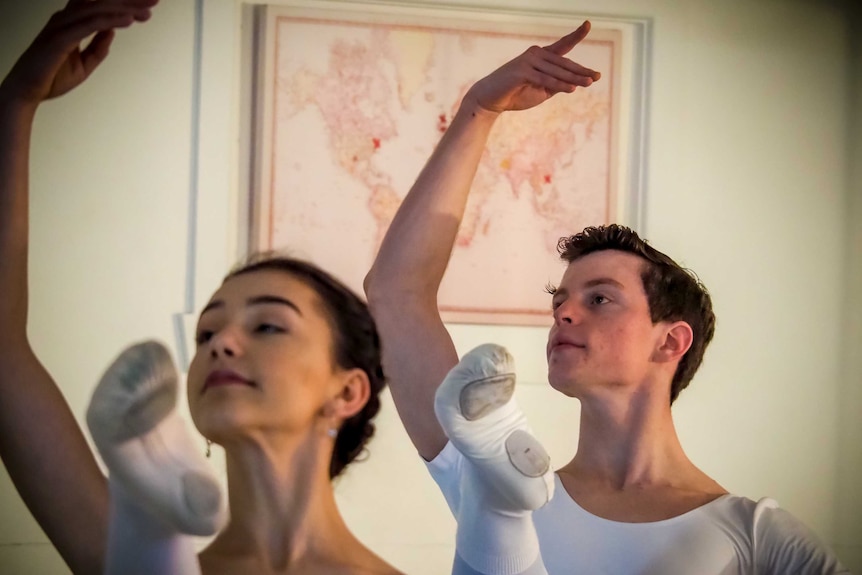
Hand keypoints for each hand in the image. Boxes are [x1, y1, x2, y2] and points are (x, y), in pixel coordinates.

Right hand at [0, 0, 156, 106]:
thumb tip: (112, 31)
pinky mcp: (61, 38)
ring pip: (98, 9)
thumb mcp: (84, 63)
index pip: (99, 4)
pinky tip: (129, 19)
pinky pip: (90, 24)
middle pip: (101, 1)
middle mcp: (66, 19)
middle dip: (130, 0)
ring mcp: (62, 26)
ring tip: (147, 10)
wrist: (28, 92)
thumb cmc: (50, 77)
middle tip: (154, 1)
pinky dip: (111, 20)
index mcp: (71, 22)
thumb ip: (98, 47)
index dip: (123, 2)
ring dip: (125, 8)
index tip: (147, 6)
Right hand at [464, 21, 600, 114]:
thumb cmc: (515, 94)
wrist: (491, 100)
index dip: (576, 35)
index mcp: (541, 56)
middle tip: (596, 77)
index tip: (587, 24)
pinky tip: (572, 89)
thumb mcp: (541, 90)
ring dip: (574, 79)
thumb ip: (555, 84)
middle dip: (581, 71)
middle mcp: (536, 54)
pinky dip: (560, 85)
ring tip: (589, 83)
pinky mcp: (522, 71)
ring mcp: (529, 61)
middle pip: (564, 63)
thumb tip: (575, 83)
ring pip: (557, 72)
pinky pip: (546, 80)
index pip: (562, 45)